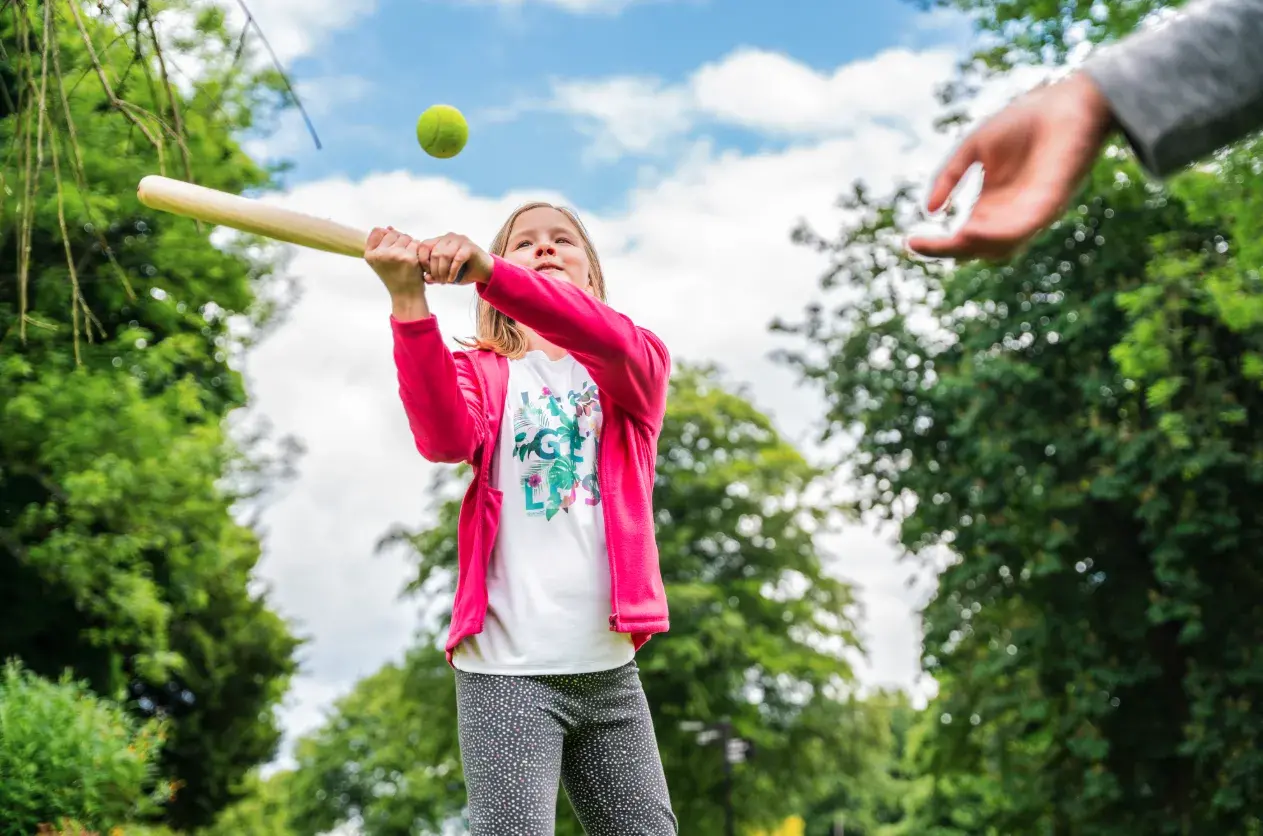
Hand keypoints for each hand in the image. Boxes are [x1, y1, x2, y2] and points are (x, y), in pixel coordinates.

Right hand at [365, 226, 424, 297]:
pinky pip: (416, 243)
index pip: (378, 231)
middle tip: (400, 258)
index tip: (390, 248)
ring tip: (407, 260)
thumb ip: (382, 243)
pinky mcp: (409, 258)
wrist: (406, 295)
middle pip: (393, 233)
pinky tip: (415, 261)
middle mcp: (380, 254)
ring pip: (405, 237)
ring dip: (409, 245)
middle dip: (400, 241)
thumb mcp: (381, 261)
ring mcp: (394, 255)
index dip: (387, 236)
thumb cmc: (395, 277)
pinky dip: (418, 250)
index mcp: (370, 254)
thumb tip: (389, 227)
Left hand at [418, 232, 493, 285]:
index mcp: (440, 240)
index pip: (424, 245)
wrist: (485, 272)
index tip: (428, 273)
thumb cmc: (463, 271)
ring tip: (445, 281)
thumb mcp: (445, 274)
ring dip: (443, 271)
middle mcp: (449, 237)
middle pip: (434, 253)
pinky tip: (452, 279)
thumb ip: (434, 275)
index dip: (422, 260)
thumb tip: (426, 278)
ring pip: (444, 255)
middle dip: (435, 270)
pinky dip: (453, 271)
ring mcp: (460, 240)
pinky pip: (457, 259)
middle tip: (439, 281)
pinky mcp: (470, 247)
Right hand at [907, 72, 1115, 261]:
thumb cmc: (1026, 121)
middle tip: (918, 244)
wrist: (1069, 102)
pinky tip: (972, 230)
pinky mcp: (1049, 202)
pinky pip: (1023, 228)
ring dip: (971, 247)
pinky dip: (998, 235)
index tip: (909, 242)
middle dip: (947, 250)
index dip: (935, 245)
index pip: (960, 238)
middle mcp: (1009, 216)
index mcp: (990, 206)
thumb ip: (949, 176)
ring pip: (999, 248)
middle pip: (975, 249)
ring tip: (948, 239)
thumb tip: (929, 211)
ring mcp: (1029, 212)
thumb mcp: (973, 147)